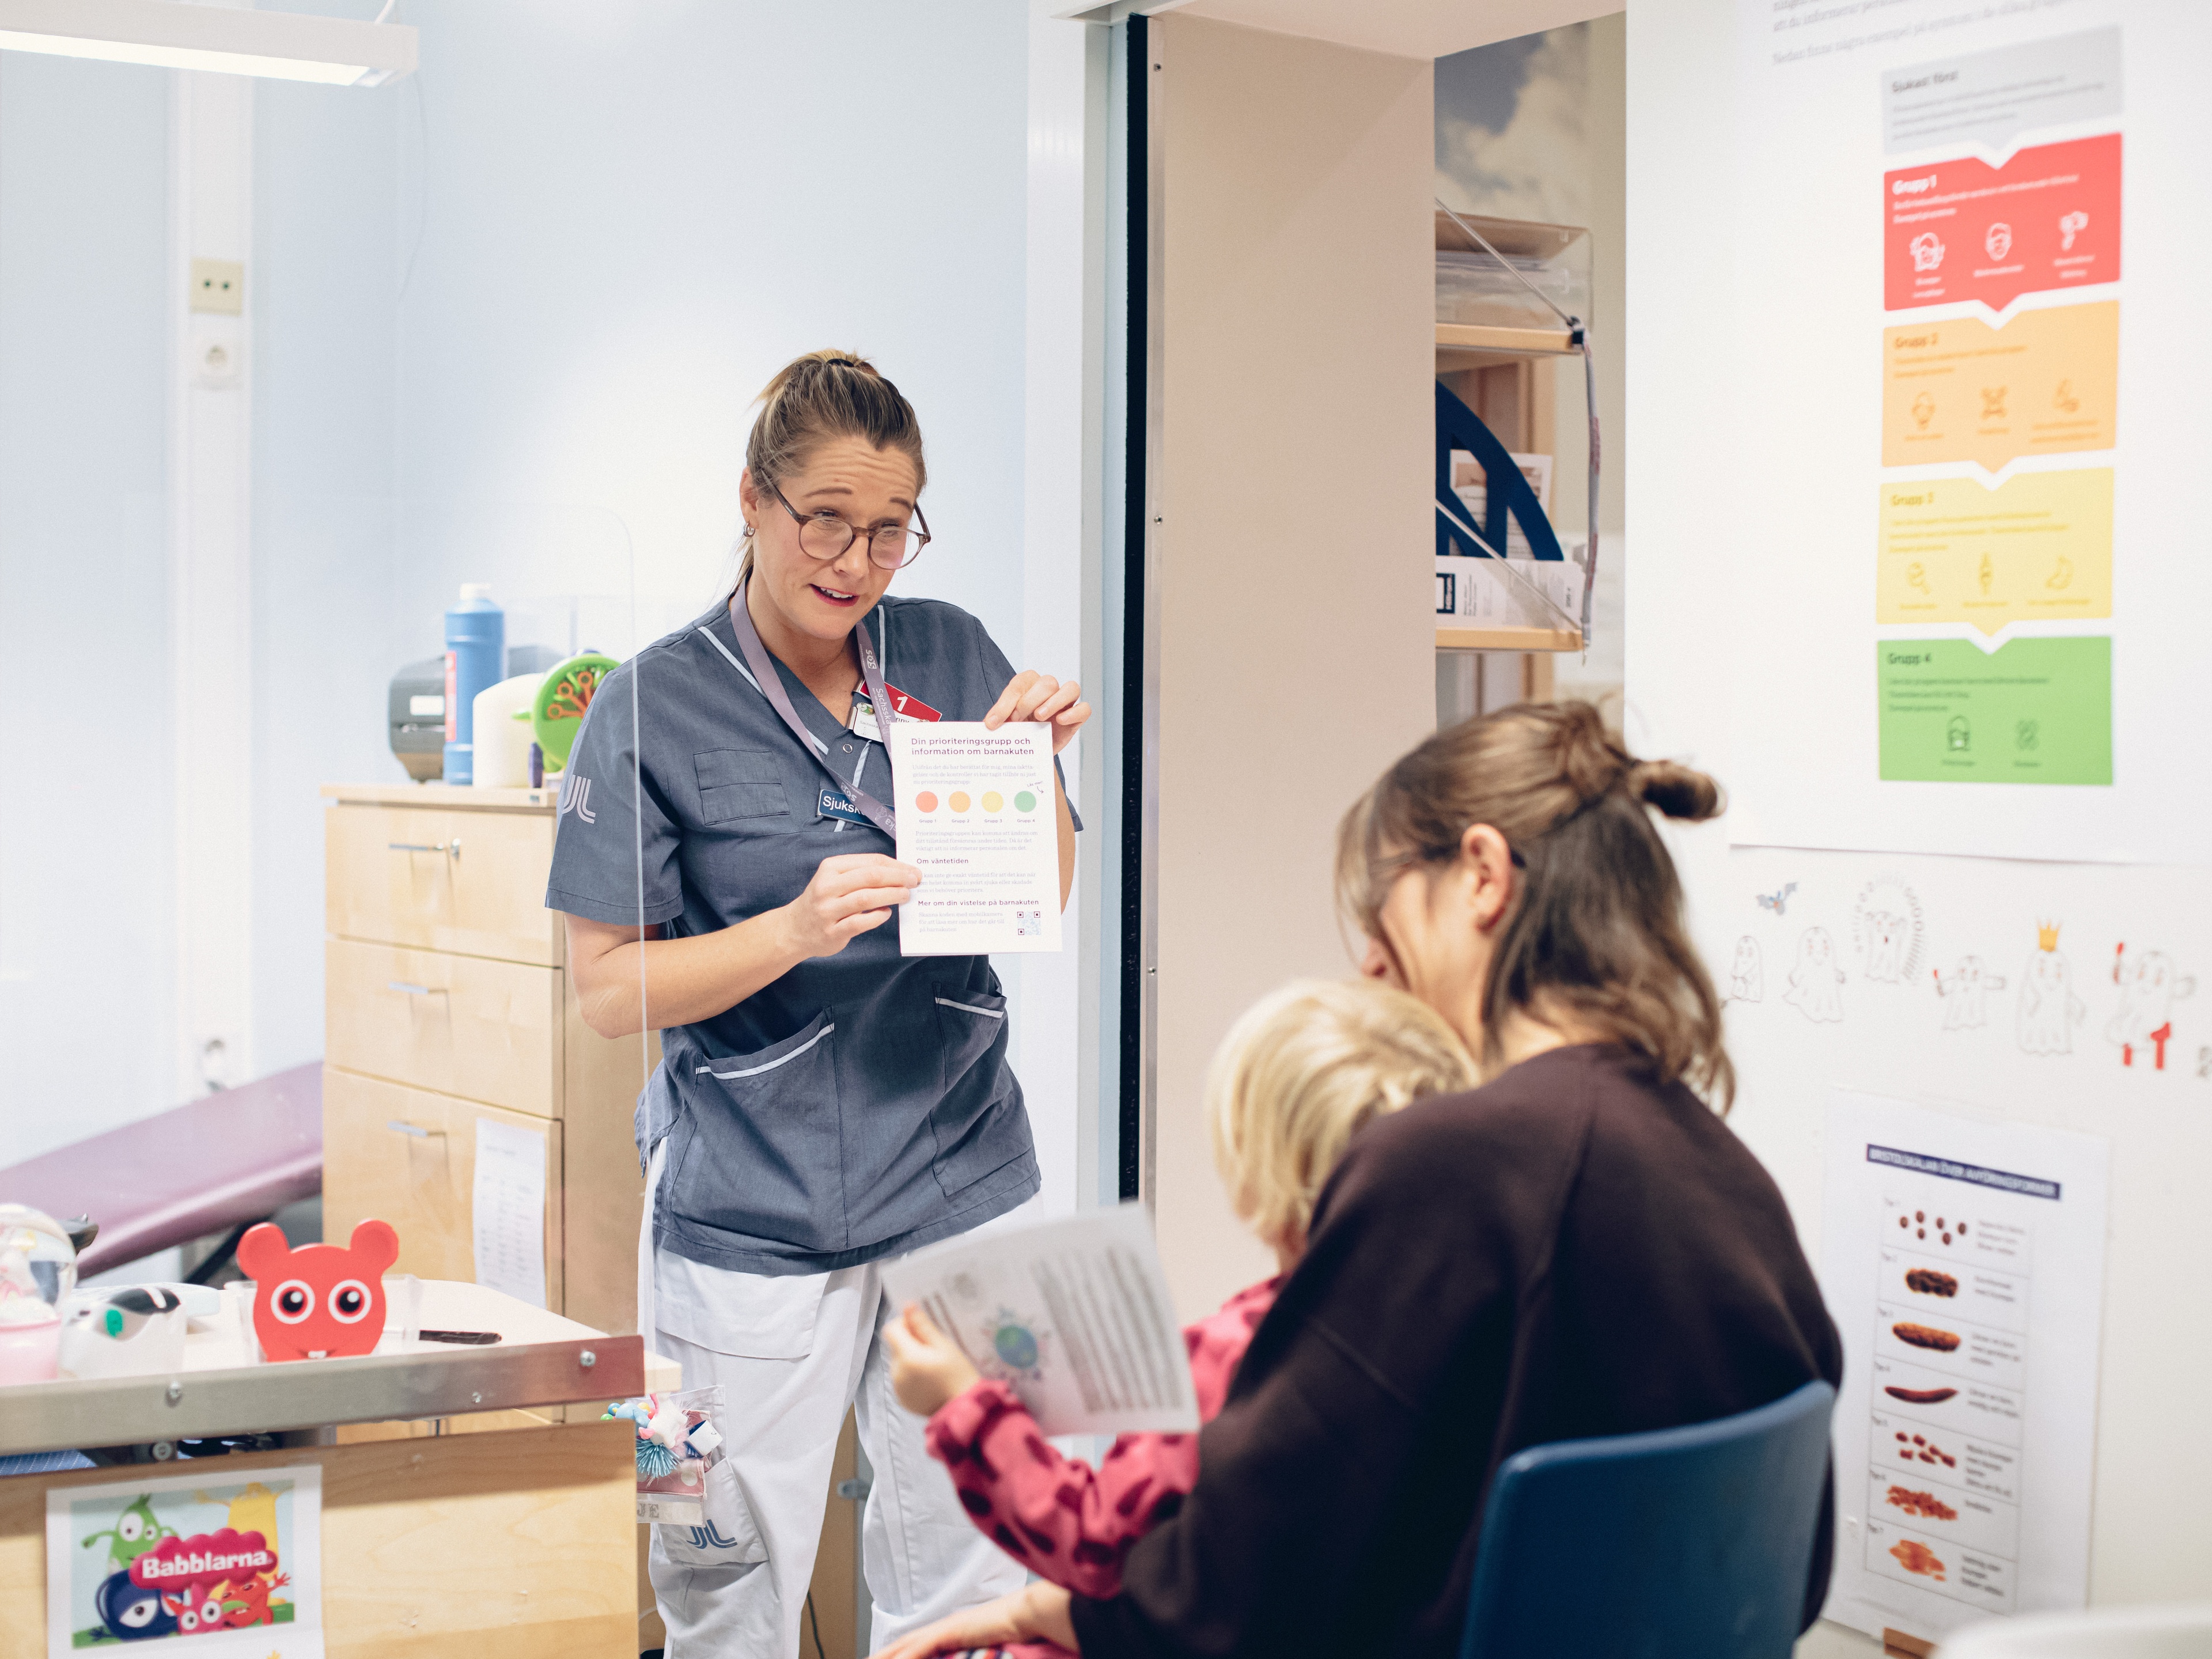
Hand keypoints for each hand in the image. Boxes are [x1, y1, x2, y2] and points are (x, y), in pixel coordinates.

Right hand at [779, 854, 921, 959]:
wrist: (794, 929)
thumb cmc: (823, 900)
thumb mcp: (835, 879)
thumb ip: (861, 874)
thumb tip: (900, 873)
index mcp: (831, 867)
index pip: (870, 861)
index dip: (896, 865)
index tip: (913, 871)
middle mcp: (827, 887)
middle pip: (870, 877)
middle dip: (897, 878)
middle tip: (915, 881)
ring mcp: (828, 910)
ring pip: (866, 898)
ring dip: (891, 895)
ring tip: (905, 895)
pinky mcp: (831, 931)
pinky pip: (859, 923)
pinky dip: (877, 917)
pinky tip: (885, 914)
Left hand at [868, 1582, 1078, 1658]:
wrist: (1030, 1613)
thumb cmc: (1017, 1631)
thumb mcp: (986, 1649)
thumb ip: (967, 1653)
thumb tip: (966, 1654)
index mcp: (951, 1632)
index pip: (914, 1646)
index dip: (894, 1653)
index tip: (880, 1657)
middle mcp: (944, 1628)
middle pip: (904, 1645)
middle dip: (883, 1655)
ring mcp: (947, 1627)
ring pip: (906, 1647)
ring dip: (887, 1656)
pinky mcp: (952, 1630)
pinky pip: (922, 1647)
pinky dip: (906, 1656)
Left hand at [882, 1302, 981, 1416]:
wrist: (963, 1409)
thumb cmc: (958, 1374)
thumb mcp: (944, 1346)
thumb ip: (923, 1326)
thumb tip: (907, 1306)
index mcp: (906, 1357)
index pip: (891, 1329)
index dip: (903, 1324)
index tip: (920, 1328)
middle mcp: (896, 1372)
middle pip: (895, 1346)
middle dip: (909, 1342)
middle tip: (933, 1348)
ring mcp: (897, 1387)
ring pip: (898, 1362)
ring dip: (910, 1358)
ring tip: (932, 1365)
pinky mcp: (901, 1399)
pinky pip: (901, 1378)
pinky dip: (910, 1374)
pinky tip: (929, 1379)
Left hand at [985, 670, 1090, 756]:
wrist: (1032, 752)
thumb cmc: (1019, 731)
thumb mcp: (1005, 725)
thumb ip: (999, 720)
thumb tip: (989, 723)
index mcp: (1029, 684)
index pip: (1020, 683)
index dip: (1006, 702)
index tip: (993, 723)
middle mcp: (1050, 689)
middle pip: (1048, 682)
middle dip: (1029, 701)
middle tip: (1017, 720)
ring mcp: (1066, 702)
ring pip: (1071, 688)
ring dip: (1054, 702)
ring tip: (1039, 717)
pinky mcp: (1077, 717)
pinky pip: (1084, 709)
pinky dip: (1074, 713)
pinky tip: (1060, 721)